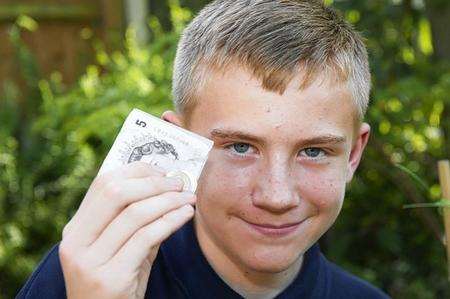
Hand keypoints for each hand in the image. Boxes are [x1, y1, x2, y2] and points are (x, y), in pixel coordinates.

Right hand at [59, 162, 195, 298]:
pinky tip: (185, 215)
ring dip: (168, 201)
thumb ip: (135, 220)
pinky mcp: (110, 278)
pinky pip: (146, 238)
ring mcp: (90, 261)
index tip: (162, 171)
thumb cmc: (118, 283)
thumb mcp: (120, 248)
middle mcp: (75, 243)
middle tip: (178, 183)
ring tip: (188, 198)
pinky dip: (170, 221)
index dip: (136, 171)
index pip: (103, 184)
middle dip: (153, 183)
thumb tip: (166, 186)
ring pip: (134, 214)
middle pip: (116, 193)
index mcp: (75, 230)